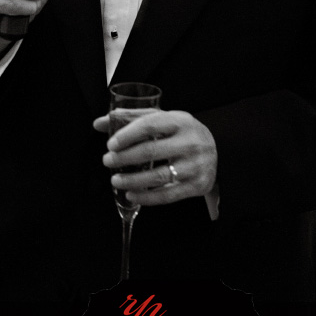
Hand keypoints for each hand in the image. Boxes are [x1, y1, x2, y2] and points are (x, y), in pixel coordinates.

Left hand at [93, 109, 217, 205]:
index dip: (128, 134)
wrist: (217, 150)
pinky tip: (131, 194)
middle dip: (125, 157)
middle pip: (152, 151)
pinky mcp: (197, 185)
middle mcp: (191, 141)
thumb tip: (99, 123)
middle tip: (107, 160)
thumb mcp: (163, 119)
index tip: (111, 144)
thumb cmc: (182, 132)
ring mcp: (195, 165)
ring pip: (158, 176)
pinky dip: (146, 197)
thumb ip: (132, 118)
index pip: (151, 125)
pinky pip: (167, 195)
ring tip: (115, 179)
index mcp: (181, 121)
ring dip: (132, 179)